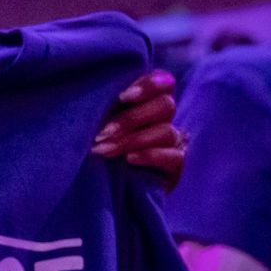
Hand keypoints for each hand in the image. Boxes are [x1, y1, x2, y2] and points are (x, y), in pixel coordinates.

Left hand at [92, 70, 182, 186]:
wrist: (105, 188)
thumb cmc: (98, 146)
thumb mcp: (100, 123)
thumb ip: (105, 105)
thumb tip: (93, 91)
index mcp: (148, 101)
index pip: (163, 82)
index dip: (149, 85)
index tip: (122, 97)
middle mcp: (164, 119)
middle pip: (165, 105)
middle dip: (131, 119)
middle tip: (103, 132)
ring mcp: (173, 143)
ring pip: (166, 131)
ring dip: (133, 140)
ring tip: (104, 149)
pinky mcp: (177, 167)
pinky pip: (174, 157)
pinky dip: (150, 155)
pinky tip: (129, 159)